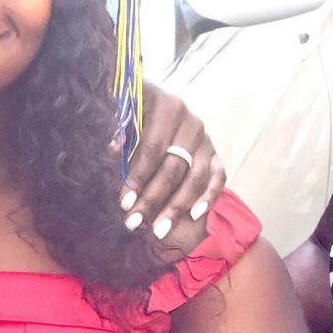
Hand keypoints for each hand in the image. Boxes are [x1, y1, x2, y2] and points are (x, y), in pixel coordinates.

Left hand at [121, 85, 224, 240]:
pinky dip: (209, 197)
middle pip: (174, 167)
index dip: (138, 177)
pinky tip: (194, 215)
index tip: (124, 203)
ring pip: (196, 178)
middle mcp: (192, 123)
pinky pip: (219, 178)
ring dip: (177, 206)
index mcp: (168, 107)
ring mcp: (206, 140)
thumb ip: (119, 134)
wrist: (154, 102)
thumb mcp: (122, 116)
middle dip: (153, 199)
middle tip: (135, 222)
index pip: (153, 148)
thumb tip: (114, 152)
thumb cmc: (132, 112)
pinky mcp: (215, 155)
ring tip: (159, 230)